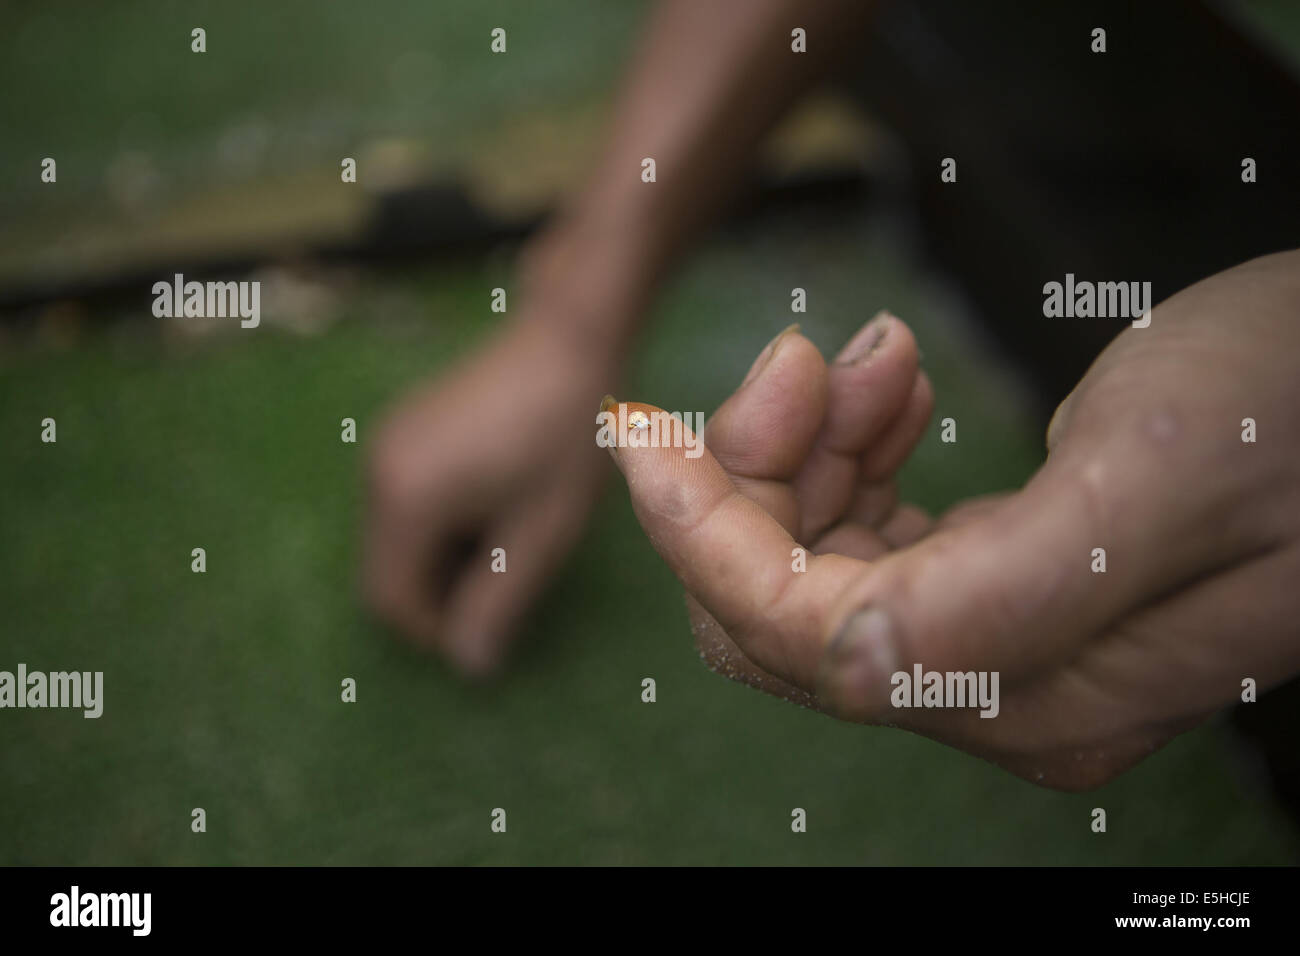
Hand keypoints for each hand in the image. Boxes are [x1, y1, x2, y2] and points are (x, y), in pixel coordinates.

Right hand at [364, 290, 621, 674]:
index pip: (390, 599)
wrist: (567, 338)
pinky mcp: (401, 430)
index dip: (433, 630)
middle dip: (436, 594)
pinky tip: (492, 506)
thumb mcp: (542, 531)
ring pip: (392, 538)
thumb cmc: (566, 436)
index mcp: (404, 501)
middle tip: (505, 585)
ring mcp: (384, 445)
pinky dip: (436, 525)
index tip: (489, 629)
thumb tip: (468, 664)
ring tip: (507, 542)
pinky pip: (402, 502)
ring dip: (439, 559)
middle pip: (384, 570)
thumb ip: (499, 601)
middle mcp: (377, 473)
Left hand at [607, 250, 1299, 788]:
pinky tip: (887, 396)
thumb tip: (849, 663)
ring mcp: (1000, 653)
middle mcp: (1001, 697)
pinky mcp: (1004, 597)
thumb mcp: (1157, 474)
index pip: (794, 636)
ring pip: (816, 572)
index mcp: (1026, 688)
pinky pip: (870, 544)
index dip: (700, 532)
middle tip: (803, 358)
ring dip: (809, 456)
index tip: (644, 429)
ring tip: (867, 361)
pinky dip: (853, 462)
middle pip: (784, 611)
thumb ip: (998, 598)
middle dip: (756, 480)